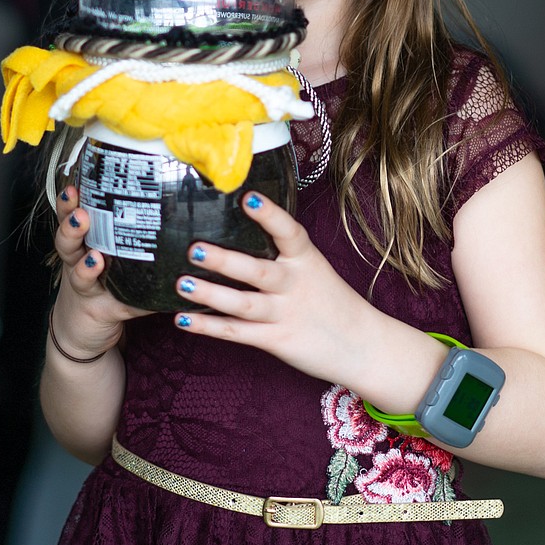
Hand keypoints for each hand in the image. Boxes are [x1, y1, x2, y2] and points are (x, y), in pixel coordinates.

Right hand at [51, 186, 151, 358]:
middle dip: (72, 227)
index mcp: (82, 241)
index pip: (69, 217)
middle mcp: (77, 262)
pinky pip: (118, 305)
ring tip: (95, 259)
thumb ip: (132, 230)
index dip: (68, 204)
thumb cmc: (104, 277)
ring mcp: (86, 288)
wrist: (86, 328)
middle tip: (81, 216)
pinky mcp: (103, 311)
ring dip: (86, 267)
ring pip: (79, 274)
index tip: (72, 188)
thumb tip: (179, 208)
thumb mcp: (112, 250)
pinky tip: (139, 302)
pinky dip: (131, 303)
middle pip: (66, 242)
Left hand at [169, 191, 374, 383]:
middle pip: (258, 271)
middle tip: (194, 249)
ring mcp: (285, 314)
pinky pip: (237, 333)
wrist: (363, 346)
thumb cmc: (331, 301)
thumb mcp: (314, 268)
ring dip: (210, 295)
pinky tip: (182, 319)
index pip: (289, 231)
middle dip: (224, 261)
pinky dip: (208, 327)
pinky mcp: (276, 340)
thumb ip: (283, 253)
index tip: (247, 198)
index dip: (269, 214)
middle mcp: (295, 284)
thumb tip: (237, 228)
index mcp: (306, 259)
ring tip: (182, 284)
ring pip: (243, 304)